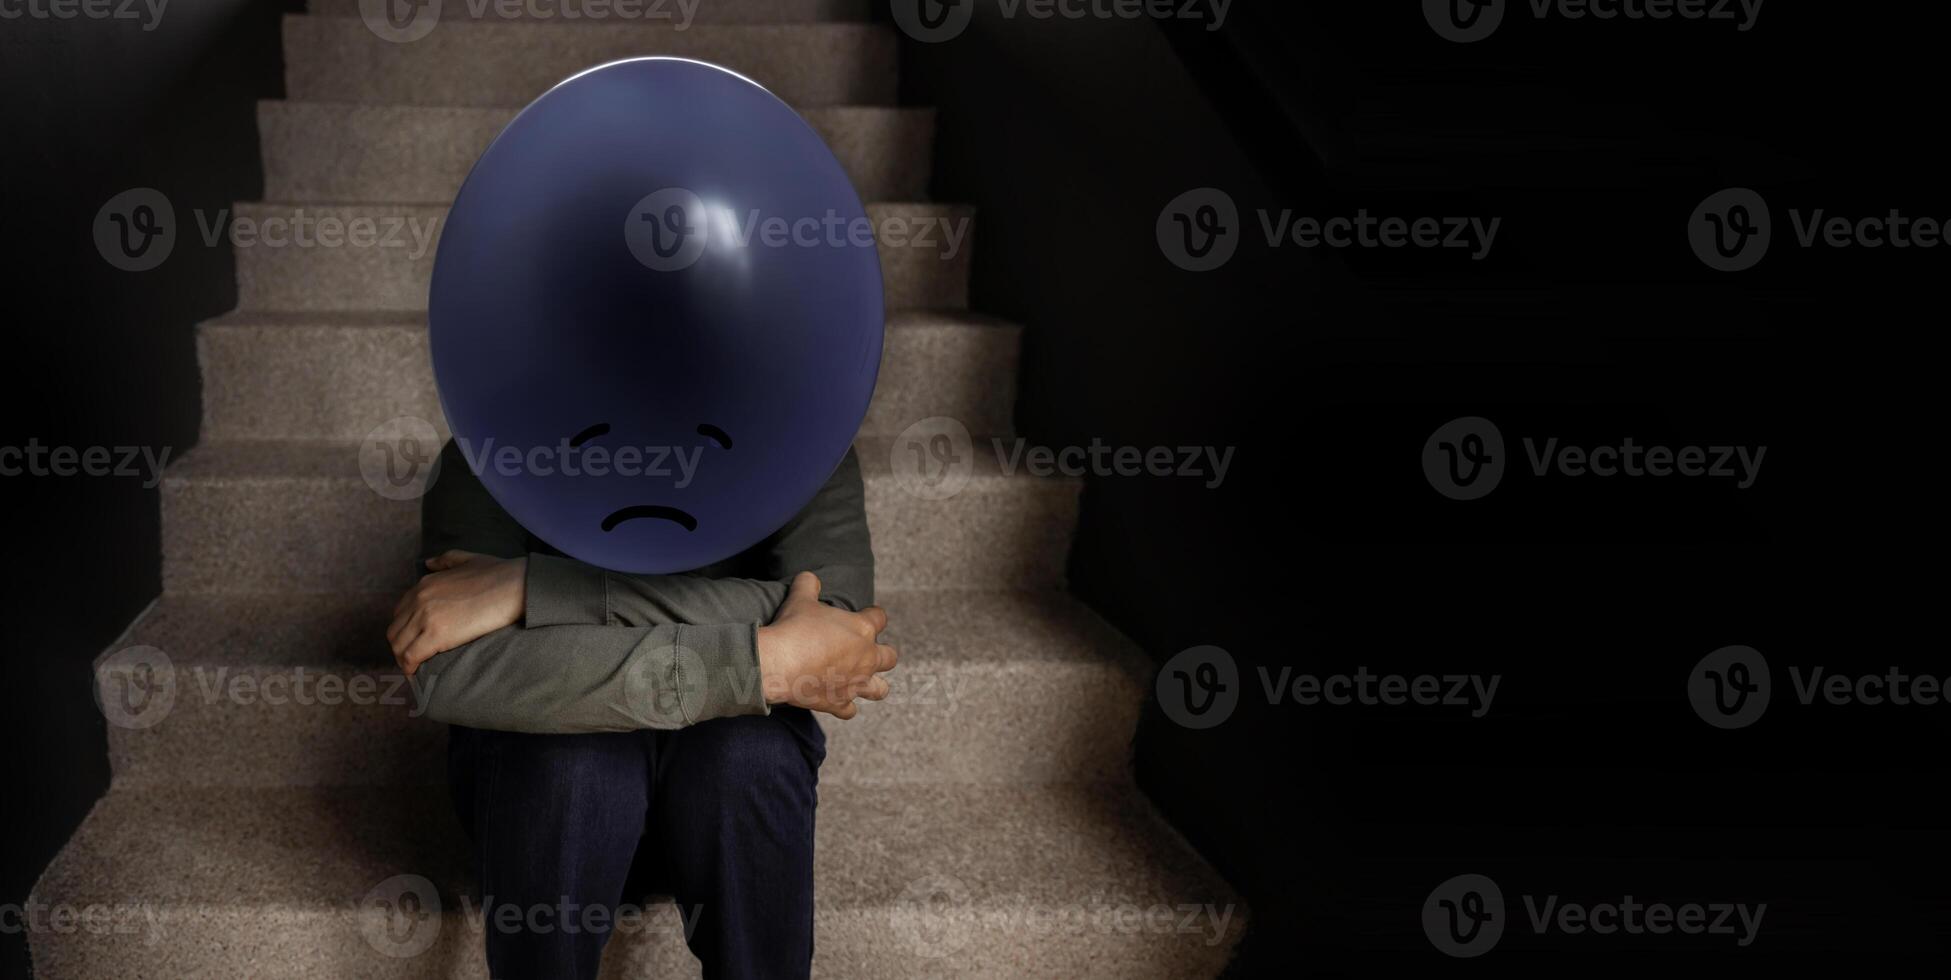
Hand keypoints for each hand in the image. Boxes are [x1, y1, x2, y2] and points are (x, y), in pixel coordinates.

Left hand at [387, 551, 526, 675]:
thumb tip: (429, 563)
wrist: (515, 585)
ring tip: (414, 669)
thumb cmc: (499, 574)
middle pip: (395, 630)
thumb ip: (445, 560)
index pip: (400, 612)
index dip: (405, 629)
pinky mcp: (435, 635)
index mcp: (425, 584)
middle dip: (401, 646)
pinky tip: (416, 674)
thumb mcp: (468, 559)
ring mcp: (425, 617)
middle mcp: (419, 599)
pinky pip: (410, 657)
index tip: (415, 640)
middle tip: (414, 658)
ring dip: (403, 659)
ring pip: (398, 646)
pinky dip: (409, 668)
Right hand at [756, 572, 896, 719]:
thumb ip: (809, 585)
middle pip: (889, 657)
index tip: (865, 616)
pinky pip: (850, 710)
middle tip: (862, 651)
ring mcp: (855, 683)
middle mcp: (866, 658)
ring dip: (874, 685)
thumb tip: (809, 578)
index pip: (880, 618)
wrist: (779, 663)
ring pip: (880, 689)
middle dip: (881, 654)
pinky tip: (836, 699)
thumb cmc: (794, 628)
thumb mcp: (800, 599)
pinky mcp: (839, 703)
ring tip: (861, 680)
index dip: (873, 616)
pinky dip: (845, 706)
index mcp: (862, 629)